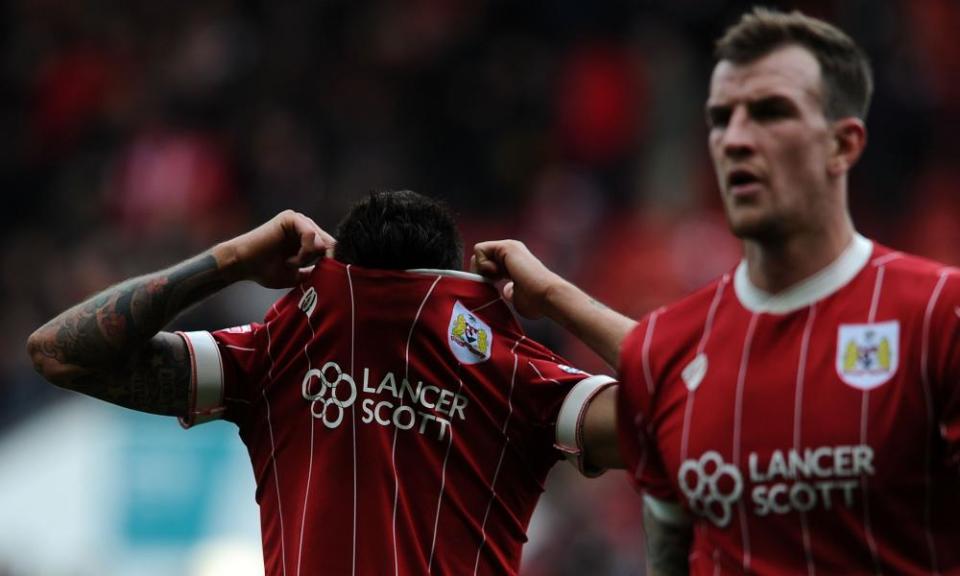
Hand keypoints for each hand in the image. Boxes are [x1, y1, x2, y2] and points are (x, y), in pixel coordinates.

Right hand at [217, 210, 335, 287]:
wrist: (242, 265)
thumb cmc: (265, 271)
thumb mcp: (297, 276)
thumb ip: (314, 273)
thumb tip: (334, 276)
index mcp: (309, 239)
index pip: (332, 248)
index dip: (333, 264)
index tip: (325, 279)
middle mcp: (306, 227)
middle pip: (331, 244)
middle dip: (322, 262)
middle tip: (303, 273)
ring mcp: (300, 221)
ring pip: (322, 241)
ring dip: (308, 258)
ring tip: (291, 265)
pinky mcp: (291, 217)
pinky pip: (311, 235)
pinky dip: (304, 252)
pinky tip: (290, 260)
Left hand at [470, 239, 564, 318]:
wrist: (547, 296)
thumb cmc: (536, 303)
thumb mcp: (517, 297)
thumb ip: (510, 292)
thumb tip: (505, 290)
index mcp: (513, 263)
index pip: (486, 266)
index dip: (483, 279)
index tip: (491, 291)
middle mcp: (511, 252)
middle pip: (479, 258)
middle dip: (479, 274)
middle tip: (489, 286)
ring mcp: (509, 247)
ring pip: (478, 253)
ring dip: (480, 269)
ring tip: (494, 281)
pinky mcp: (506, 246)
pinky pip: (479, 249)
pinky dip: (481, 264)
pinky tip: (496, 274)